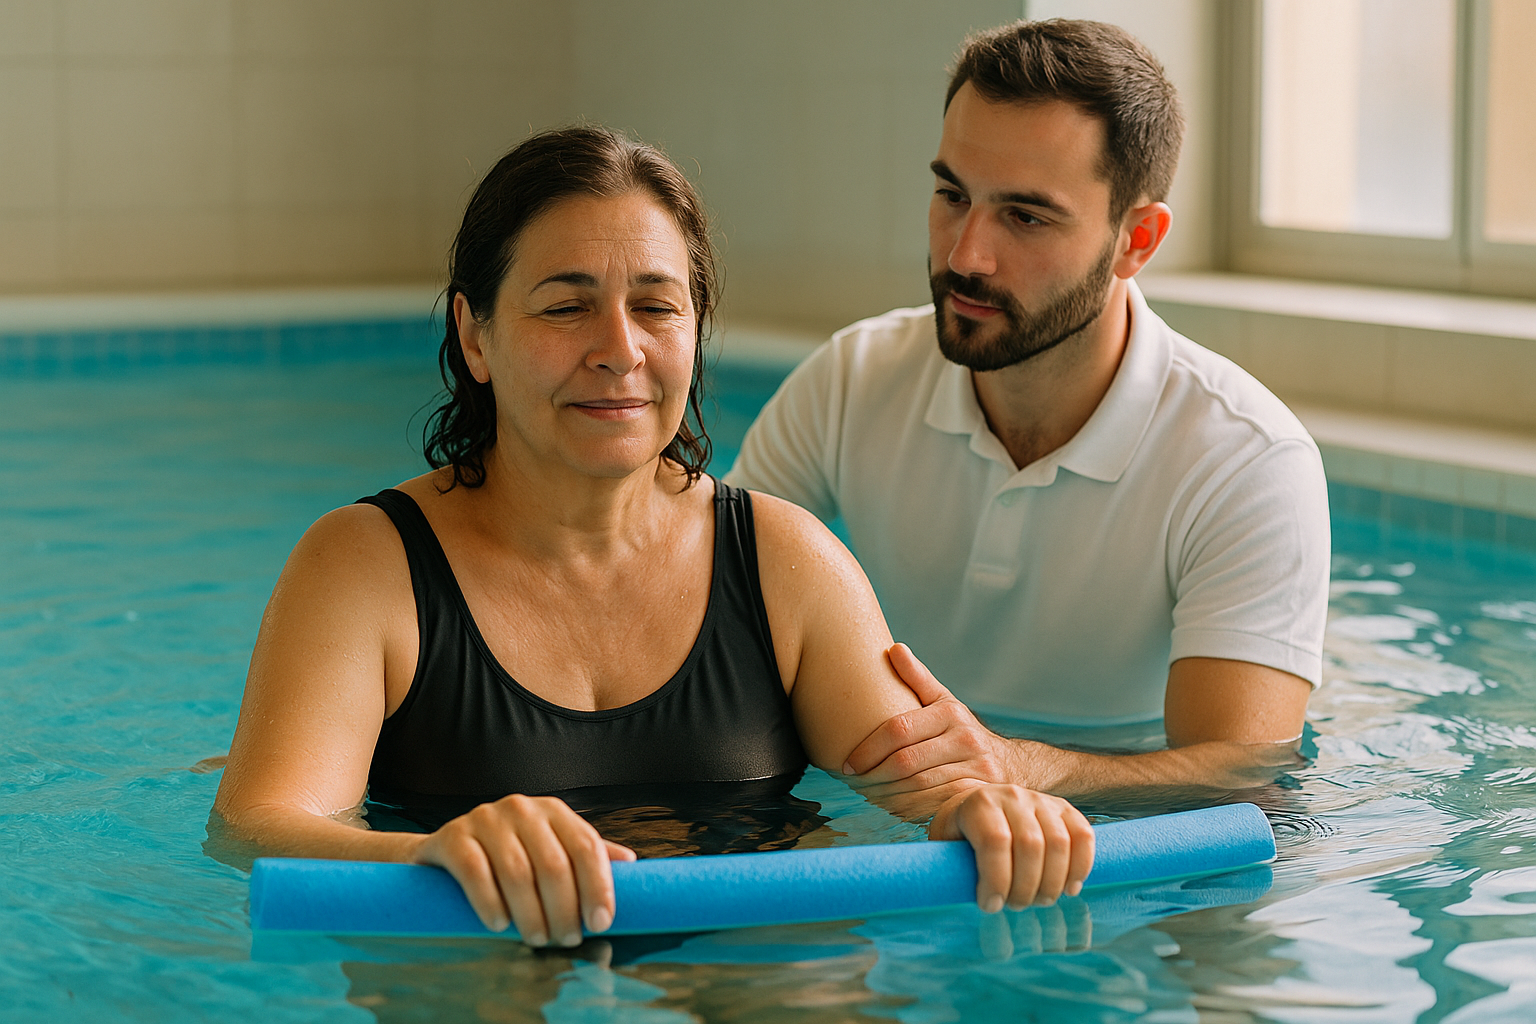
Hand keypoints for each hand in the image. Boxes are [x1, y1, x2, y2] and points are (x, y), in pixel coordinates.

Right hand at [412, 794, 636, 946]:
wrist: (447, 850)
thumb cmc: (512, 855)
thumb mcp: (552, 849)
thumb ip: (587, 856)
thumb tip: (631, 864)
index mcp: (554, 812)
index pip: (587, 847)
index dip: (598, 887)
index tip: (601, 923)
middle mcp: (523, 809)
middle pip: (553, 865)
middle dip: (564, 910)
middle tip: (567, 940)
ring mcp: (486, 819)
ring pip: (516, 872)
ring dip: (530, 914)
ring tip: (537, 939)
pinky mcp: (453, 836)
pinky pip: (474, 872)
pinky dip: (489, 902)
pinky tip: (499, 925)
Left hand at [843, 644, 1021, 795]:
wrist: (1013, 764)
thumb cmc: (963, 731)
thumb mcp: (944, 702)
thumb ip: (917, 677)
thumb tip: (894, 648)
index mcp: (949, 712)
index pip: (899, 729)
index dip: (868, 748)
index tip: (847, 762)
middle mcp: (965, 738)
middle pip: (906, 761)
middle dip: (873, 774)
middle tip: (851, 783)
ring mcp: (976, 768)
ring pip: (918, 786)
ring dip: (886, 794)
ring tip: (865, 795)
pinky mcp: (979, 792)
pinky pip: (935, 805)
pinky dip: (909, 809)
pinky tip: (891, 808)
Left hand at [929, 784, 1094, 911]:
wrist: (983, 807)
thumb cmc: (961, 837)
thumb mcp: (945, 847)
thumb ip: (948, 866)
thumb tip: (948, 894)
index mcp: (978, 803)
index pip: (994, 841)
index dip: (996, 880)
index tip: (990, 906)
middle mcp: (1011, 795)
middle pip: (1030, 846)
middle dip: (1025, 887)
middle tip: (1015, 906)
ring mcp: (1041, 799)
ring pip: (1059, 844)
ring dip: (1052, 883)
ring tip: (1038, 901)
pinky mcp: (1065, 809)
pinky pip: (1084, 836)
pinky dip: (1081, 866)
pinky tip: (1068, 889)